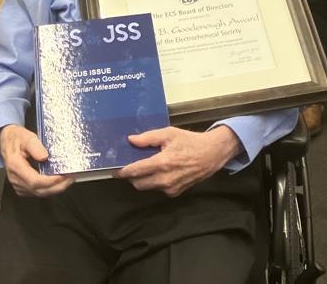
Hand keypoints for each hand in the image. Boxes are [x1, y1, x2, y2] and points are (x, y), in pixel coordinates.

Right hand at [0, 125, 74, 197]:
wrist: (6, 140)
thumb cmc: (16, 138)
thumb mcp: (26, 136)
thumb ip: (35, 146)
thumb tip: (44, 157)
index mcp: (15, 166)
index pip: (34, 181)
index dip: (50, 181)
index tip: (63, 176)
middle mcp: (15, 178)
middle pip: (39, 190)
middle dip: (57, 187)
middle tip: (70, 178)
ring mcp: (18, 184)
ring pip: (39, 193)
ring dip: (55, 189)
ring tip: (67, 180)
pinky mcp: (22, 187)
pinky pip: (37, 192)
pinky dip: (49, 189)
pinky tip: (57, 182)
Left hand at [116, 125, 240, 196]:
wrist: (212, 154)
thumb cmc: (190, 141)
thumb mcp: (169, 133)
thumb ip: (148, 137)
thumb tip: (131, 140)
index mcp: (162, 163)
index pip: (135, 171)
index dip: (122, 171)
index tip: (114, 169)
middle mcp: (165, 179)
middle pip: (138, 184)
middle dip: (131, 176)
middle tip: (130, 166)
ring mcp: (171, 188)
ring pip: (147, 187)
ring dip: (142, 179)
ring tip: (145, 166)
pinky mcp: (175, 192)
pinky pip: (158, 189)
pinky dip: (154, 182)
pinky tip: (159, 171)